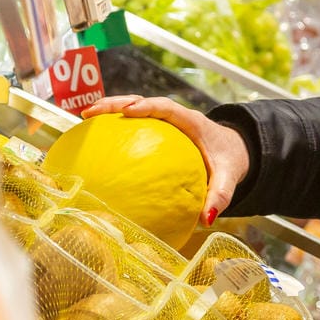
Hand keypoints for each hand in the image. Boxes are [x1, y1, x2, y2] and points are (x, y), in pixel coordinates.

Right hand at [80, 95, 249, 225]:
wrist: (234, 150)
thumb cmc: (229, 161)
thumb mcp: (228, 178)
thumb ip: (220, 196)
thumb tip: (207, 218)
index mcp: (192, 122)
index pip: (167, 108)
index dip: (148, 106)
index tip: (129, 111)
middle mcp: (175, 115)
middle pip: (142, 100)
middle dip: (117, 102)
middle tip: (91, 111)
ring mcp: (164, 120)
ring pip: (133, 105)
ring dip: (110, 108)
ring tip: (84, 116)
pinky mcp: (157, 127)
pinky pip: (134, 122)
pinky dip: (115, 124)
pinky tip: (94, 136)